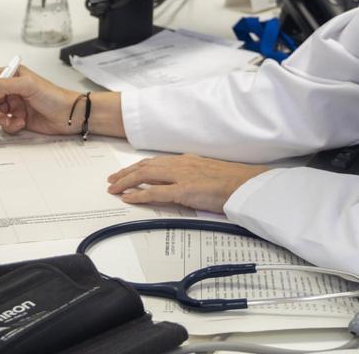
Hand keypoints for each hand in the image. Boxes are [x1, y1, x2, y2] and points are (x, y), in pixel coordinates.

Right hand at [0, 65, 81, 135]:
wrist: (69, 115)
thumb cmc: (53, 96)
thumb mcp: (28, 85)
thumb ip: (3, 86)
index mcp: (13, 75)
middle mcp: (11, 89)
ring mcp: (14, 104)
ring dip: (1, 119)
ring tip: (13, 120)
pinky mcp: (18, 118)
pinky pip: (5, 124)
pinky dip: (10, 125)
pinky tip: (22, 123)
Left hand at [107, 154, 270, 212]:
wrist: (246, 184)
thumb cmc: (231, 182)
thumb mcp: (206, 173)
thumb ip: (191, 175)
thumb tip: (180, 184)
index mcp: (185, 160)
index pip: (154, 162)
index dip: (137, 167)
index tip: (125, 173)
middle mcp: (180, 164)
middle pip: (145, 167)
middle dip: (125, 173)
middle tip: (112, 181)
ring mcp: (181, 176)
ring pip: (146, 176)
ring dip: (127, 182)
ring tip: (114, 188)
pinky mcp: (184, 190)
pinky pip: (155, 193)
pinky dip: (139, 195)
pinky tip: (128, 198)